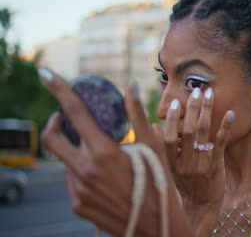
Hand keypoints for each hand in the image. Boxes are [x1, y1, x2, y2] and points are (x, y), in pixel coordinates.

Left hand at [39, 68, 190, 235]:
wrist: (157, 226)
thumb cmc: (158, 184)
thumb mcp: (152, 147)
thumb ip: (137, 115)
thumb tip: (132, 86)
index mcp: (104, 152)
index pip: (75, 113)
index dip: (59, 90)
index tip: (46, 74)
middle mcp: (85, 170)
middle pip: (52, 138)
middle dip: (54, 123)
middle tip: (65, 119)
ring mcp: (78, 189)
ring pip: (65, 161)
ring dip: (75, 151)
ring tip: (100, 155)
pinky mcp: (78, 204)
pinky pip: (72, 180)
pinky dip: (81, 171)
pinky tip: (102, 176)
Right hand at [160, 87, 233, 234]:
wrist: (199, 208)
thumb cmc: (182, 185)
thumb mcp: (168, 169)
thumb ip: (163, 149)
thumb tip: (155, 126)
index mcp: (170, 164)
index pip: (167, 139)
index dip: (171, 121)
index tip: (174, 103)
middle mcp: (184, 164)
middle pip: (188, 132)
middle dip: (192, 109)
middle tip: (196, 90)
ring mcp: (201, 165)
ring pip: (203, 134)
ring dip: (207, 111)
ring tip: (209, 94)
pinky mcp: (215, 167)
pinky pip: (220, 144)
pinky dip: (225, 127)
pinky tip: (230, 113)